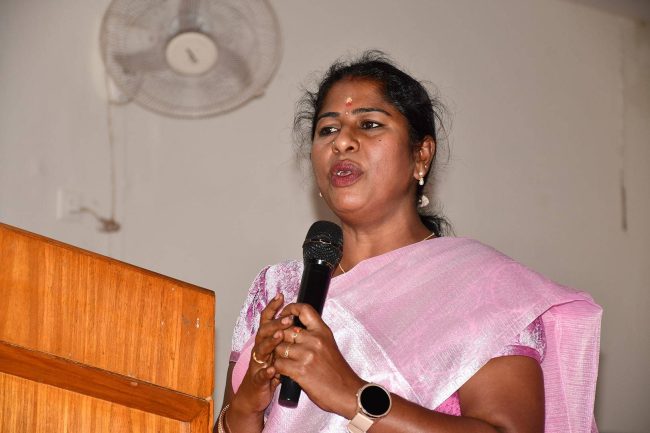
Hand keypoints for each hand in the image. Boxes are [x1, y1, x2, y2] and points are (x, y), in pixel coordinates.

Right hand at [231, 293, 293, 414]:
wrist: (253, 395)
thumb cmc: (269, 371)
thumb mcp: (277, 352)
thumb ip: (284, 339)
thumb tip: (298, 322)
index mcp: (266, 340)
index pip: (267, 320)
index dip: (273, 307)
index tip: (281, 295)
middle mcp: (259, 349)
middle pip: (264, 331)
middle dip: (275, 323)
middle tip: (288, 318)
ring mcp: (257, 364)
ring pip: (260, 350)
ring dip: (270, 342)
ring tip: (280, 336)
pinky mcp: (257, 380)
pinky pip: (260, 375)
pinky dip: (266, 371)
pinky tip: (272, 369)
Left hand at [273, 303, 364, 417]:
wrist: (347, 392)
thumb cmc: (337, 372)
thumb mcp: (328, 345)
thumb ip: (313, 335)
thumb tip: (294, 328)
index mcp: (323, 331)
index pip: (304, 309)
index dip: (290, 309)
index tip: (284, 315)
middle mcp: (315, 340)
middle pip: (285, 330)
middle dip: (279, 338)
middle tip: (281, 346)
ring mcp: (307, 355)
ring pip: (279, 347)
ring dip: (278, 355)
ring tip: (285, 362)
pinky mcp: (300, 370)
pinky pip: (279, 363)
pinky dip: (279, 369)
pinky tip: (285, 372)